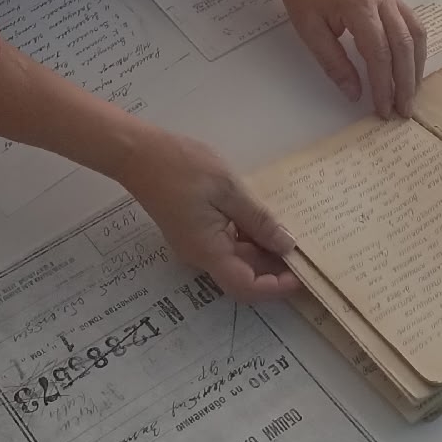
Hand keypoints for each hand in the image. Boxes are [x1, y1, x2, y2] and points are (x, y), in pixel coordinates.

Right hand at [116, 129, 297, 300]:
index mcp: (208, 250)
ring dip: (261, 251)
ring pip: (235, 259)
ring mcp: (195, 244)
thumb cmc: (182, 167)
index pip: (246, 286)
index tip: (301, 275)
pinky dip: (247, 238)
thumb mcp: (228, 188)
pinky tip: (262, 220)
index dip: (275, 287)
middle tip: (303, 250)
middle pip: (242, 275)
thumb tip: (286, 246)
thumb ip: (258, 219)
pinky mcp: (193, 231)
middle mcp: (200, 255)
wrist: (138, 153)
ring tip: (287, 232)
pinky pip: (225, 244)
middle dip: (273, 268)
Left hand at [276, 0, 424, 118]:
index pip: (379, 53)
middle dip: (405, 82)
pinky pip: (412, 22)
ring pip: (415, 33)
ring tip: (411, 92)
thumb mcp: (309, 30)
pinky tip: (411, 64)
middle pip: (404, 46)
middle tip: (403, 110)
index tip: (383, 109)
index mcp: (359, 5)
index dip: (384, 85)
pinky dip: (415, 47)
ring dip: (416, 66)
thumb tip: (355, 93)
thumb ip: (334, 63)